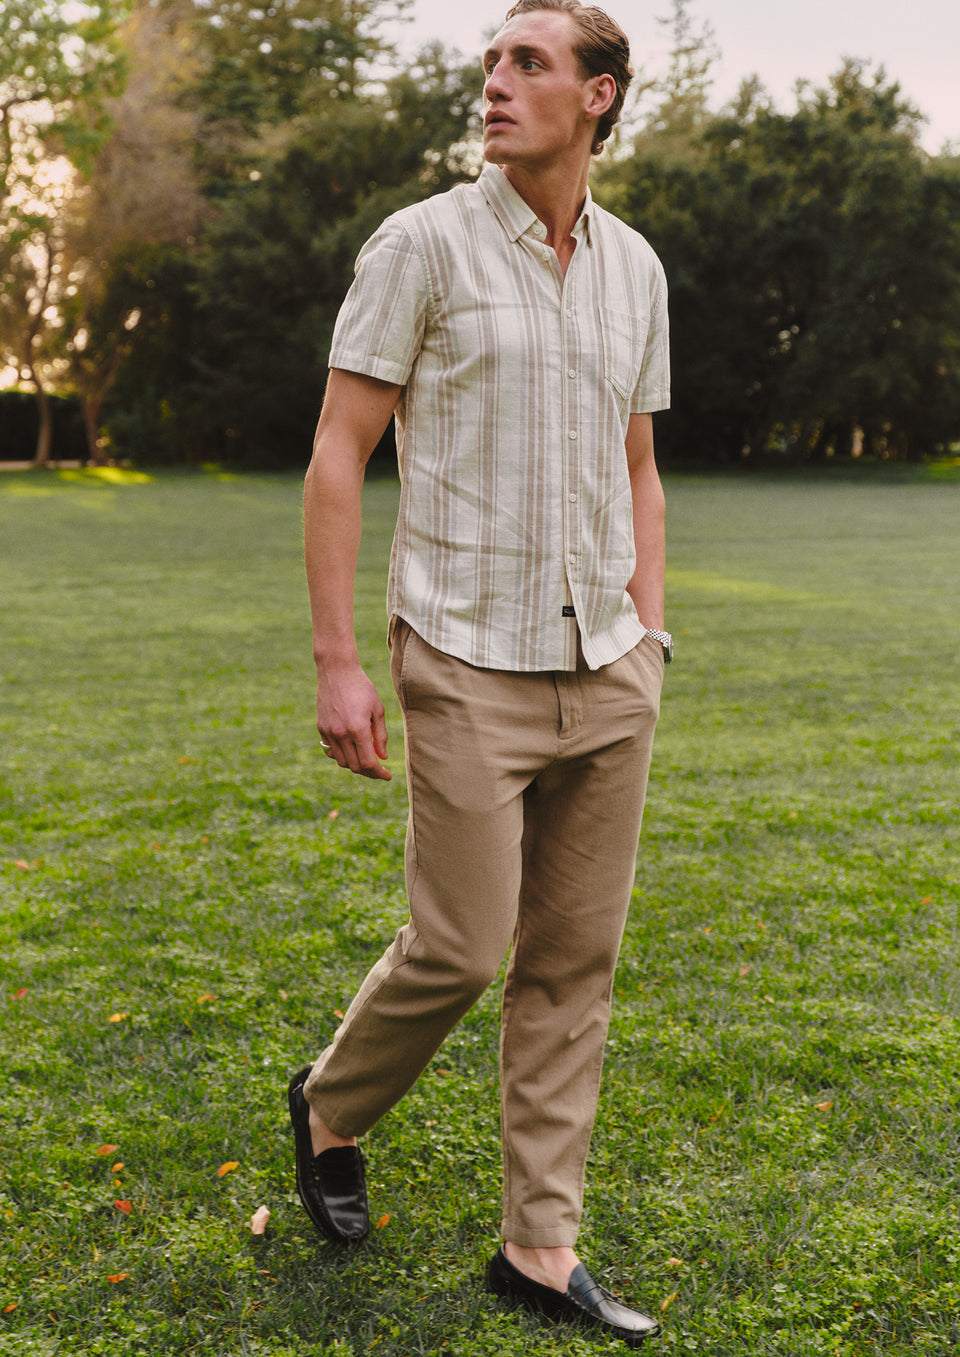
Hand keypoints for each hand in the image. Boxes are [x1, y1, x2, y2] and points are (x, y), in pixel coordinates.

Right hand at [316, 662, 390, 780]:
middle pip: (355, 766)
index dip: (379, 773)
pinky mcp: (321, 728)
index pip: (369, 762)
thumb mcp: (377, 709)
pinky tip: (352, 750)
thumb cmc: (362, 687)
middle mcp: (341, 734)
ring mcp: (329, 732)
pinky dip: (342, 755)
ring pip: (342, 762)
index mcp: (358, 729)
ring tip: (366, 759)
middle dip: (369, 772)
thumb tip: (382, 757)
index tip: (387, 775)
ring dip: (355, 765)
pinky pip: (331, 751)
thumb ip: (380, 735)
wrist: (336, 671)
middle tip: (379, 770)